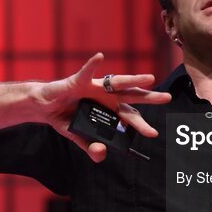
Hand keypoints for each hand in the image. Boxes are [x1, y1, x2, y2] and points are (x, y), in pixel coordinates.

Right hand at [32, 53, 170, 162]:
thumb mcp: (77, 136)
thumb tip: (101, 155)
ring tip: (150, 78)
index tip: (154, 133)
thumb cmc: (65, 118)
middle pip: (132, 97)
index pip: (129, 117)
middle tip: (167, 98)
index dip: (141, 125)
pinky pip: (86, 72)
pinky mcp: (77, 81)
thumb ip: (90, 146)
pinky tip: (99, 57)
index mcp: (108, 109)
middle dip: (149, 97)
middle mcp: (106, 96)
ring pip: (117, 82)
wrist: (44, 107)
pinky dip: (92, 64)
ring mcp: (93, 87)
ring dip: (134, 80)